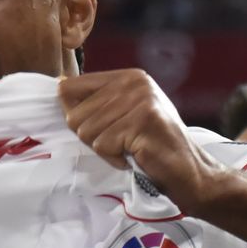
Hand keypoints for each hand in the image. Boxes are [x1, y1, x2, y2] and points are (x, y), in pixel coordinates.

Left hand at [59, 68, 225, 210]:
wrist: (188, 170)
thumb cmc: (150, 146)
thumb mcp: (120, 116)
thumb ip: (94, 103)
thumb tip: (58, 87)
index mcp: (126, 77)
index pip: (68, 87)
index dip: (73, 114)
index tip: (99, 126)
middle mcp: (134, 82)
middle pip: (73, 115)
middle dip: (91, 137)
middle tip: (120, 142)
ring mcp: (141, 99)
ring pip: (86, 131)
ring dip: (104, 148)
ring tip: (130, 147)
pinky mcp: (144, 120)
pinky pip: (103, 145)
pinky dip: (115, 157)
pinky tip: (136, 154)